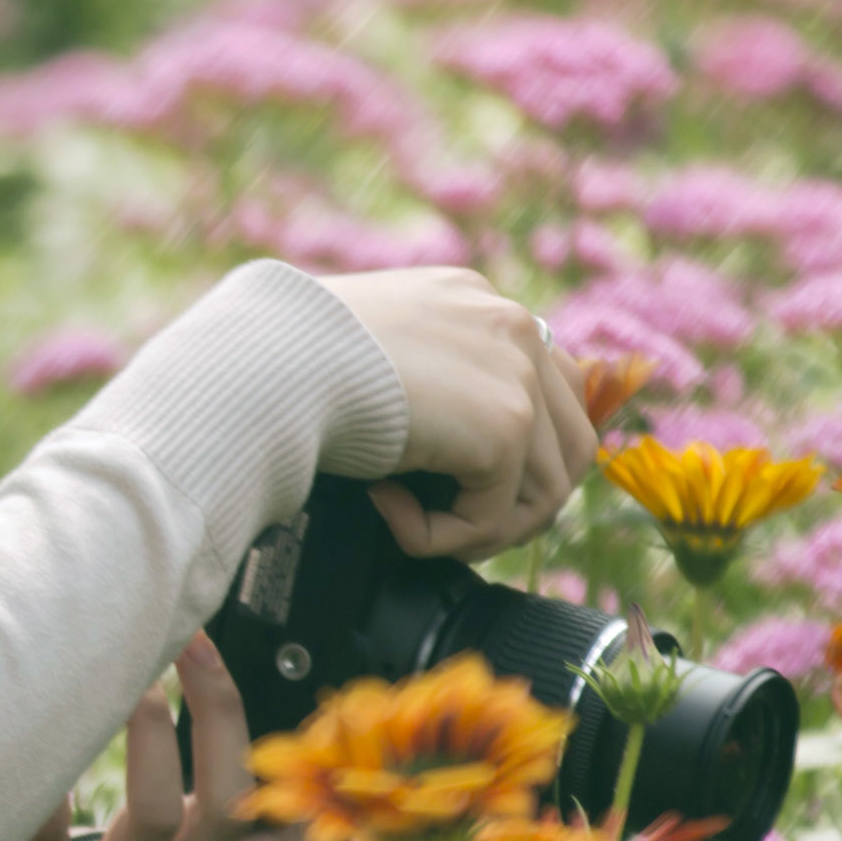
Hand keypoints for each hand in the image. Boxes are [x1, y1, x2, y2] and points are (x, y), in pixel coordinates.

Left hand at [0, 631, 329, 840]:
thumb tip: (228, 756)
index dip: (311, 787)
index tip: (305, 706)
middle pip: (227, 811)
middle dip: (219, 715)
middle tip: (190, 642)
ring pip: (155, 820)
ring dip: (149, 734)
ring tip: (122, 673)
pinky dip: (45, 785)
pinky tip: (28, 731)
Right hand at [311, 267, 587, 559]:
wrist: (269, 361)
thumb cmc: (287, 361)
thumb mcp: (369, 357)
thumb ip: (422, 382)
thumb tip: (443, 449)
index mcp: (477, 302)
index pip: (550, 384)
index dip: (524, 452)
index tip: (467, 487)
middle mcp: (512, 325)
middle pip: (572, 441)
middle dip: (521, 502)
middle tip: (453, 526)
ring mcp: (518, 372)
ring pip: (545, 491)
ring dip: (479, 529)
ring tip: (415, 528)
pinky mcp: (507, 425)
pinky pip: (492, 518)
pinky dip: (438, 538)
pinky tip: (384, 510)